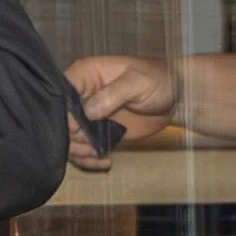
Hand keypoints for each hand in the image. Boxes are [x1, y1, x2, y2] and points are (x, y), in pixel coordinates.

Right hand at [66, 53, 180, 162]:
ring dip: (79, 150)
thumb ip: (113, 94)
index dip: (63, 113)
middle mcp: (78, 95)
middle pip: (58, 119)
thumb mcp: (138, 82)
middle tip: (89, 142)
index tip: (77, 127)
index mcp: (83, 75)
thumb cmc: (159, 80)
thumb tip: (88, 112)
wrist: (176, 99)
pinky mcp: (95, 133)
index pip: (59, 94)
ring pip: (67, 137)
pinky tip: (104, 160)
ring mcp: (85, 116)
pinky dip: (88, 159)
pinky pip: (82, 149)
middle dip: (70, 135)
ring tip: (98, 151)